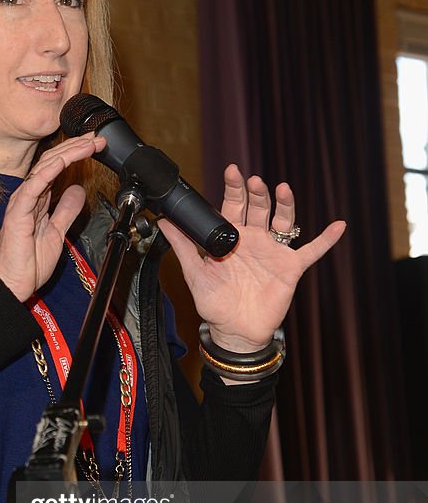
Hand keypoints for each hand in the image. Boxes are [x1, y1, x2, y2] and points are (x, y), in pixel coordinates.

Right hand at [0, 133, 105, 300]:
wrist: (14, 283)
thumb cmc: (28, 262)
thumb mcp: (57, 232)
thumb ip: (66, 210)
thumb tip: (77, 190)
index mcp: (37, 200)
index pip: (57, 168)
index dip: (76, 154)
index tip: (95, 146)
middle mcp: (28, 196)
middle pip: (52, 162)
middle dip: (76, 147)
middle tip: (96, 137)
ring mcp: (22, 202)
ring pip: (45, 168)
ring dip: (68, 153)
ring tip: (87, 143)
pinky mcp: (18, 212)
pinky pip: (33, 186)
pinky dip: (48, 171)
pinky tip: (62, 160)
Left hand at [158, 164, 345, 352]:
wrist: (234, 331)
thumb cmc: (215, 303)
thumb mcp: (195, 272)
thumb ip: (182, 246)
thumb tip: (163, 221)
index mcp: (231, 238)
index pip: (232, 207)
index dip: (233, 189)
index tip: (231, 171)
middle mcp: (254, 240)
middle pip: (258, 208)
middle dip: (256, 193)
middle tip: (252, 181)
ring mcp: (273, 252)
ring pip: (282, 221)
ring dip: (284, 204)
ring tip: (282, 189)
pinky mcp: (291, 268)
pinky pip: (312, 251)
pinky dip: (326, 239)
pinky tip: (338, 226)